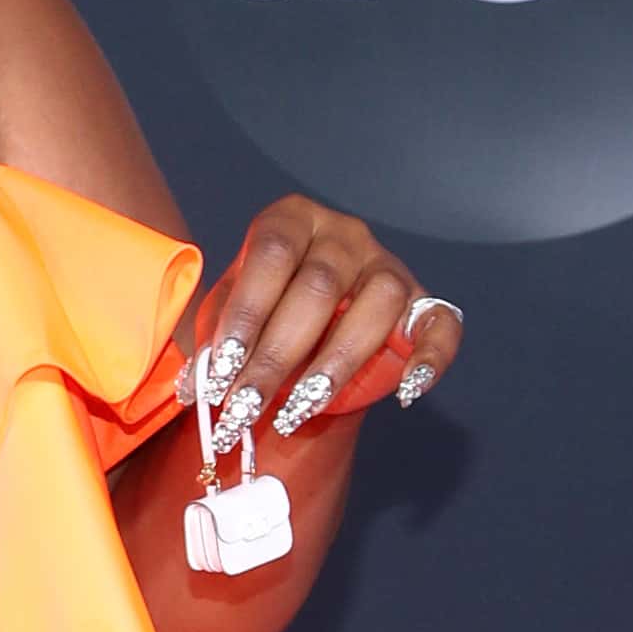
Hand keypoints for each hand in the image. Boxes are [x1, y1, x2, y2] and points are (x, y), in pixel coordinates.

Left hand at [183, 196, 464, 444]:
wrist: (305, 316)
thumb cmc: (262, 312)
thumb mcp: (230, 317)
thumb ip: (215, 345)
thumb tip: (192, 390)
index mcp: (292, 220)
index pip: (272, 255)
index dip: (247, 313)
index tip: (222, 370)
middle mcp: (345, 234)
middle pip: (319, 288)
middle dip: (277, 357)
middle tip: (246, 408)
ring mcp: (387, 264)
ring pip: (375, 305)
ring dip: (334, 366)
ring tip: (296, 411)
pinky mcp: (423, 301)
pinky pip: (441, 325)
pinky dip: (430, 360)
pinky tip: (405, 393)